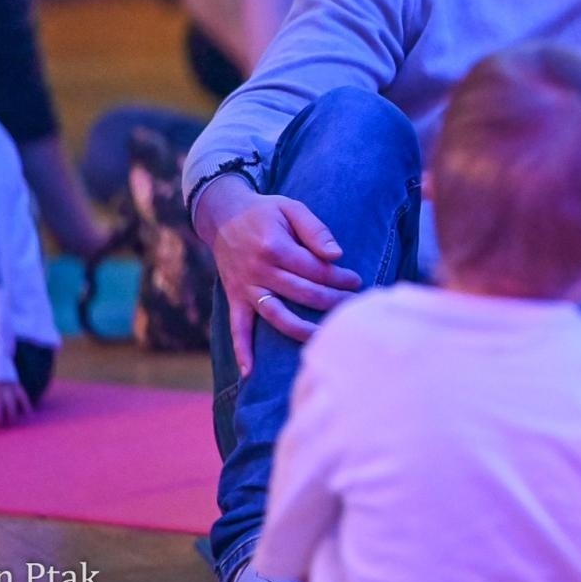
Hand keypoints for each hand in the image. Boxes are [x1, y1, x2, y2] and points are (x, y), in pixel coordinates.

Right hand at [196, 179, 360, 375]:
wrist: (223, 215)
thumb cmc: (265, 212)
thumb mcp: (292, 208)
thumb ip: (315, 230)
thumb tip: (337, 255)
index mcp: (275, 246)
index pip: (315, 269)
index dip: (339, 278)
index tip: (357, 282)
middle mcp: (259, 270)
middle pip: (302, 293)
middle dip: (332, 302)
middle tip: (354, 306)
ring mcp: (246, 287)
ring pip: (276, 315)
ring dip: (301, 331)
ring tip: (325, 340)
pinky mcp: (235, 298)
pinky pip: (237, 327)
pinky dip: (241, 350)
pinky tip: (249, 372)